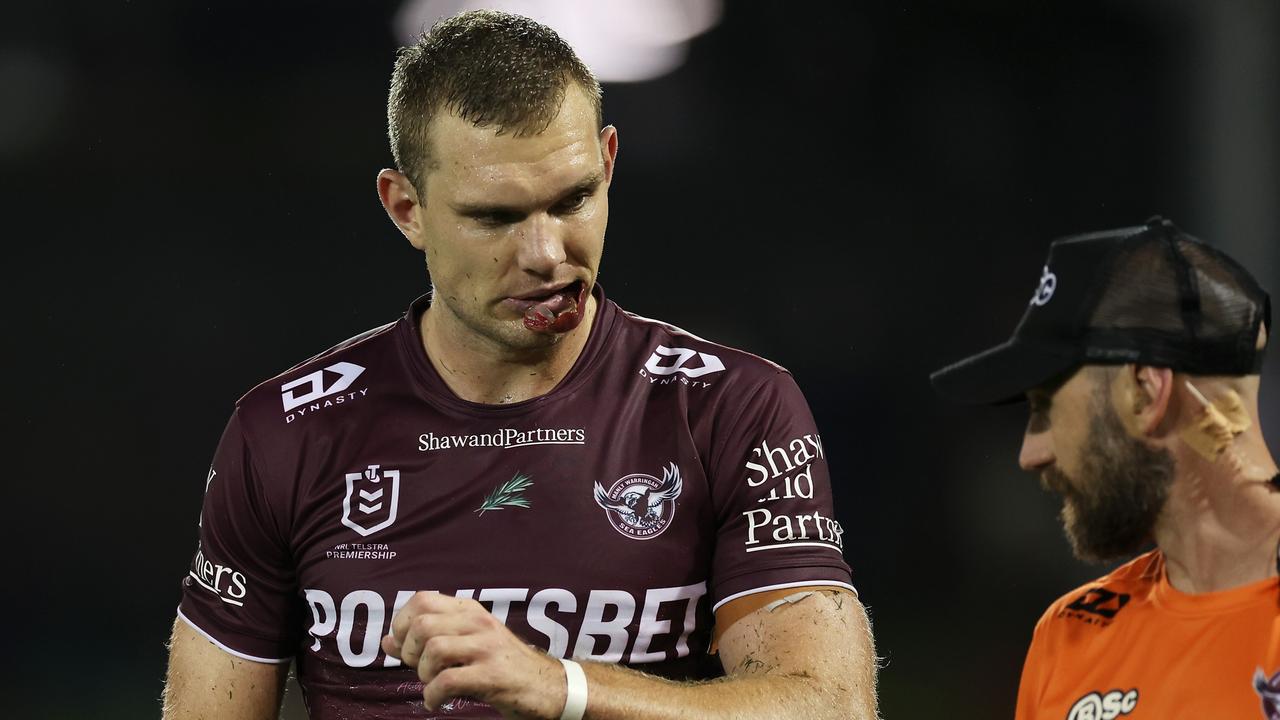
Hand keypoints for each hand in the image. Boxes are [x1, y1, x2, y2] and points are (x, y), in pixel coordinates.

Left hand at [382, 592, 567, 717]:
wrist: (547, 685)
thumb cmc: (503, 665)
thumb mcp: (467, 644)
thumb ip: (427, 641)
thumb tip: (387, 640)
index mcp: (470, 611)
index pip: (421, 600)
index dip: (402, 624)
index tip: (406, 647)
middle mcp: (478, 622)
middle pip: (422, 625)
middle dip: (411, 652)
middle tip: (422, 668)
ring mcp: (487, 647)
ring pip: (434, 650)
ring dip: (424, 674)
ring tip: (434, 684)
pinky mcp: (492, 674)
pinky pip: (447, 681)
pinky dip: (433, 696)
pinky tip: (437, 701)